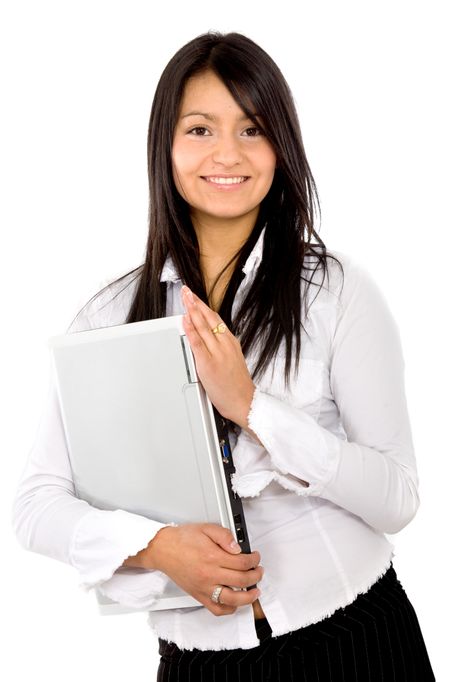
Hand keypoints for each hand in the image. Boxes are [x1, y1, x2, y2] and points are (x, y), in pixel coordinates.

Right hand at [140, 523, 262, 615]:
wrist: (162, 549)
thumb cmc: (182, 539)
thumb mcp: (206, 528)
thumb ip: (224, 535)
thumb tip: (238, 547)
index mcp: (213, 557)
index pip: (243, 563)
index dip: (254, 560)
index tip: (255, 557)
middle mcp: (210, 575)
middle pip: (242, 581)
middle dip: (256, 576)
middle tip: (258, 571)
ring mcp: (204, 588)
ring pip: (232, 600)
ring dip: (248, 597)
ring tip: (254, 591)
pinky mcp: (198, 596)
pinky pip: (216, 609)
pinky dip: (229, 609)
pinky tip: (235, 602)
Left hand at [181, 285, 255, 430]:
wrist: (244, 402)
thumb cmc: (237, 384)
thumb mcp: (233, 359)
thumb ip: (221, 347)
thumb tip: (207, 338)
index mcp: (231, 342)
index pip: (215, 319)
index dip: (203, 306)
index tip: (194, 297)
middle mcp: (225, 344)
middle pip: (209, 318)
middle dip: (196, 303)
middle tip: (186, 291)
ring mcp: (217, 353)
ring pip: (203, 327)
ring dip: (192, 311)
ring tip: (184, 299)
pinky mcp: (208, 363)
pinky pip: (197, 343)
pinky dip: (190, 329)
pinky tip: (185, 320)